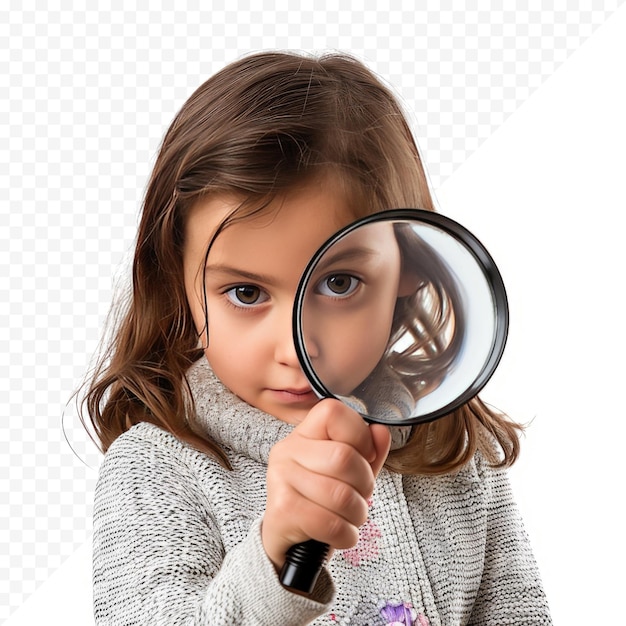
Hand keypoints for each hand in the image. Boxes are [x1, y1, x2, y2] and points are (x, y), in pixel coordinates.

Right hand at [262, 398, 390, 569]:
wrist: (287, 540)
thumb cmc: (320, 501)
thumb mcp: (349, 474)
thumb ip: (368, 452)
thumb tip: (381, 432)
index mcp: (304, 433)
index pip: (333, 411)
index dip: (359, 435)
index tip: (365, 458)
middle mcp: (287, 449)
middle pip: (343, 456)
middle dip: (365, 484)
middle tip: (360, 497)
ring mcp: (280, 478)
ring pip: (339, 494)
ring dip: (357, 514)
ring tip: (351, 518)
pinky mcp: (280, 510)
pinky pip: (328, 522)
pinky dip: (345, 535)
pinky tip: (341, 535)